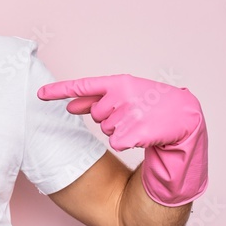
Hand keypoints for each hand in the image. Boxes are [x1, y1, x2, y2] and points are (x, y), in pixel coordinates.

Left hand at [38, 74, 207, 206]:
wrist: (186, 118)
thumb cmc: (153, 106)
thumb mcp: (126, 97)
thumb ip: (96, 100)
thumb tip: (69, 106)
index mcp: (120, 81)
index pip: (83, 85)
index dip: (59, 90)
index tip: (39, 95)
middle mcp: (123, 94)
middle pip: (96, 115)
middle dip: (111, 118)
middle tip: (135, 115)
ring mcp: (130, 112)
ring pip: (107, 130)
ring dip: (121, 131)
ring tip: (142, 123)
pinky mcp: (136, 131)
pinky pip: (117, 143)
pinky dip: (128, 143)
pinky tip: (144, 136)